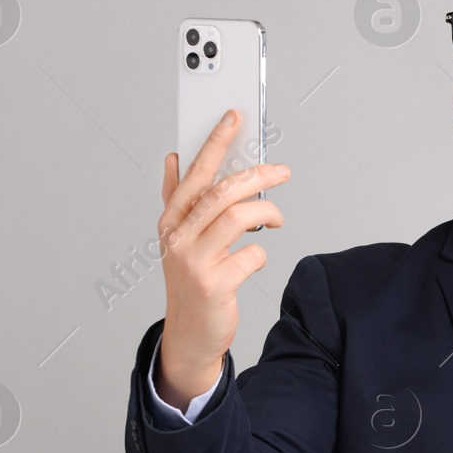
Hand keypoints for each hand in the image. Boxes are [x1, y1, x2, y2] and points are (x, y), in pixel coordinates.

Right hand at [156, 109, 289, 409]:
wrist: (190, 335)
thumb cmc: (191, 281)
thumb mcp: (179, 238)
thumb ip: (177, 198)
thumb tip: (174, 158)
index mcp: (171, 221)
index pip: (195, 173)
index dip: (215, 142)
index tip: (234, 117)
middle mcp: (178, 238)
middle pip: (222, 191)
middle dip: (257, 174)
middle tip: (281, 170)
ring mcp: (194, 262)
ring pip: (239, 217)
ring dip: (267, 212)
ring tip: (276, 218)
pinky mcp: (214, 285)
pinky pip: (252, 255)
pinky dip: (261, 254)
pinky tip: (255, 259)